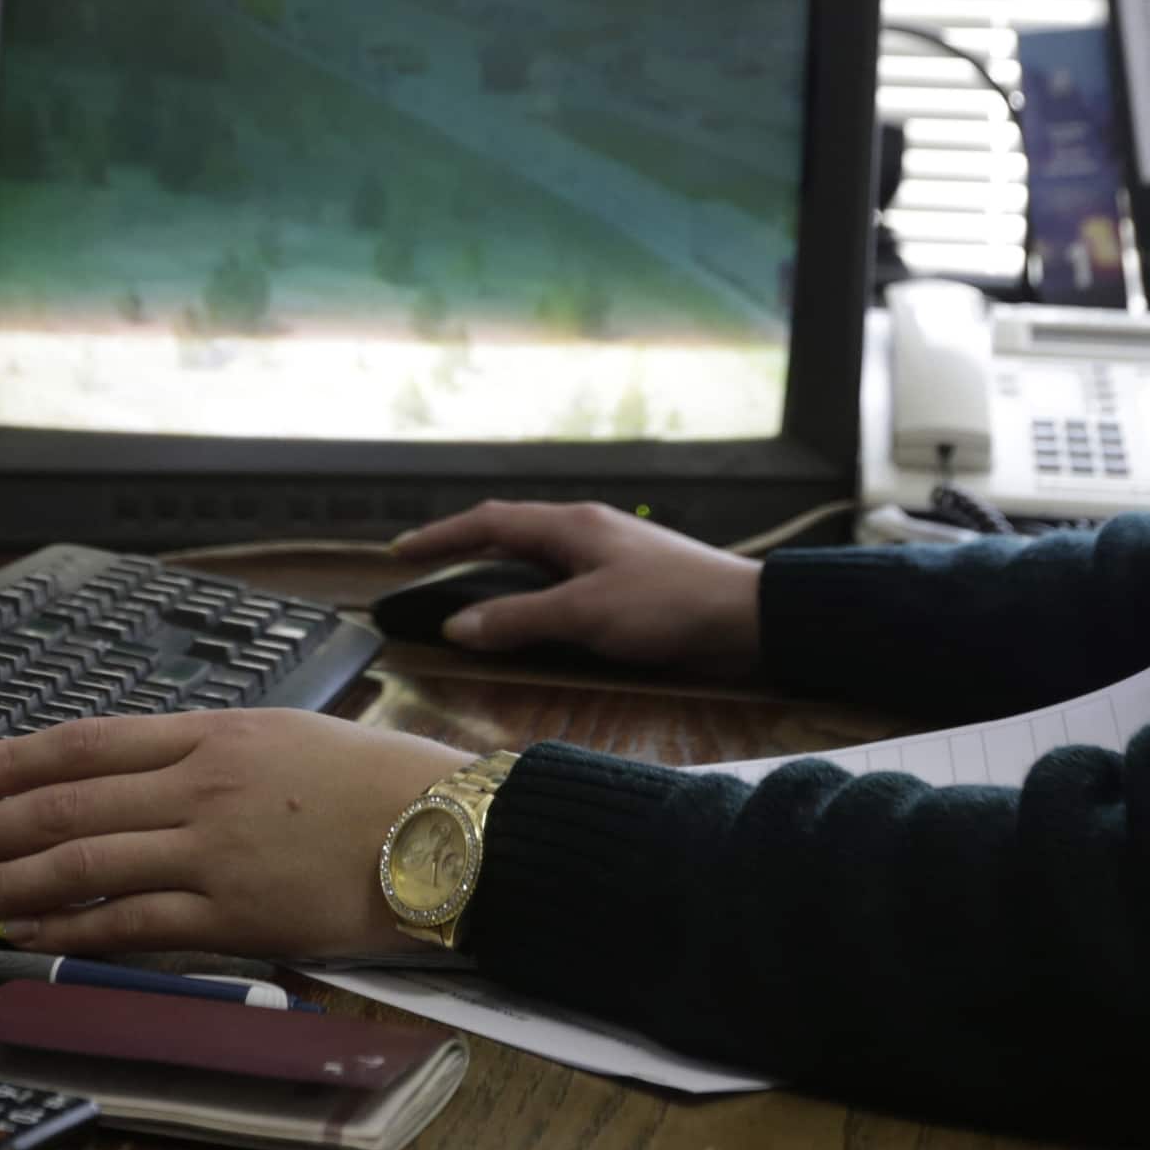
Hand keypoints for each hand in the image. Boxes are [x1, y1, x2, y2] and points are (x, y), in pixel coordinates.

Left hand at [0, 711, 469, 959]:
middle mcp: (200, 785)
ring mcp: (213, 850)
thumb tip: (144, 768)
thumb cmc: (380, 781)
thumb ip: (210, 752)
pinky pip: (130, 924)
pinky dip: (68, 930)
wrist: (449, 827)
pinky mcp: (233, 912)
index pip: (81, 742)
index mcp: (213, 733)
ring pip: (79, 865)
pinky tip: (23, 936)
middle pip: (60, 804)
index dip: (4, 761)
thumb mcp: (286, 736)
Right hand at [392, 499, 762, 677]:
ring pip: (536, 557)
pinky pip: (561, 579)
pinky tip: (531, 616)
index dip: (441, 536)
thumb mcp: (586, 615)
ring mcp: (607, 554)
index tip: (401, 552)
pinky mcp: (627, 582)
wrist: (748, 617)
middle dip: (463, 548)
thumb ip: (519, 620)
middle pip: (509, 532)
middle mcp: (584, 531)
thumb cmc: (668, 605)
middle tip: (426, 571)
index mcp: (571, 525)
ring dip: (497, 572)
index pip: (489, 522)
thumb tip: (457, 627)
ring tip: (466, 595)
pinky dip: (531, 592)